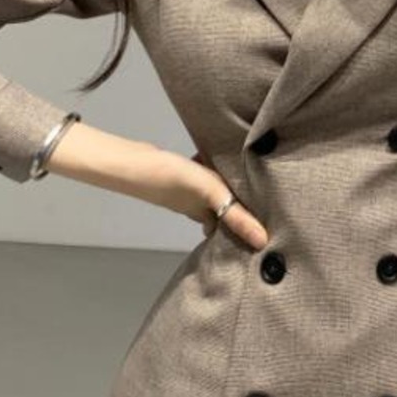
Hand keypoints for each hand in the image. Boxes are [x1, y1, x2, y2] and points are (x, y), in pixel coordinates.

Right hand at [48, 121, 265, 242]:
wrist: (129, 161)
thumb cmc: (168, 178)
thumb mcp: (207, 191)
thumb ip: (234, 213)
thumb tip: (263, 241)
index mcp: (204, 215)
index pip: (230, 228)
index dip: (246, 230)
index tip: (268, 230)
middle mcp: (196, 205)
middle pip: (223, 208)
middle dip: (240, 206)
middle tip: (264, 198)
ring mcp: (185, 190)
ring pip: (213, 191)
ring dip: (227, 185)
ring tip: (250, 174)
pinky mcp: (178, 173)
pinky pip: (202, 174)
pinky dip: (212, 168)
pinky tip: (219, 155)